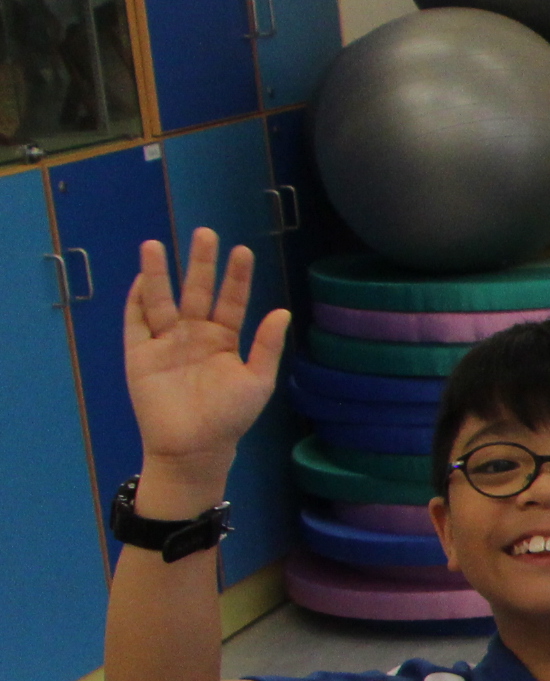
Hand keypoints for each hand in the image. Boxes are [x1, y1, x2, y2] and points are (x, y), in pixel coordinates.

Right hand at [125, 232, 285, 470]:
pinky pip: (136, 323)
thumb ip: (266, 346)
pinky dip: (136, 302)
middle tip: (205, 233)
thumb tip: (282, 311)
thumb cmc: (230, 417)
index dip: (237, 277)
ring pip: (161, 300)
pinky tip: (140, 280)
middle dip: (200, 263)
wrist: (194, 448)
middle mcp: (194, 334)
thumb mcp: (257, 381)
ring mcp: (166, 342)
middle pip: (196, 291)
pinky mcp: (140, 354)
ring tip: (155, 244)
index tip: (242, 251)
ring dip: (157, 274)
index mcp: (224, 339)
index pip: (231, 300)